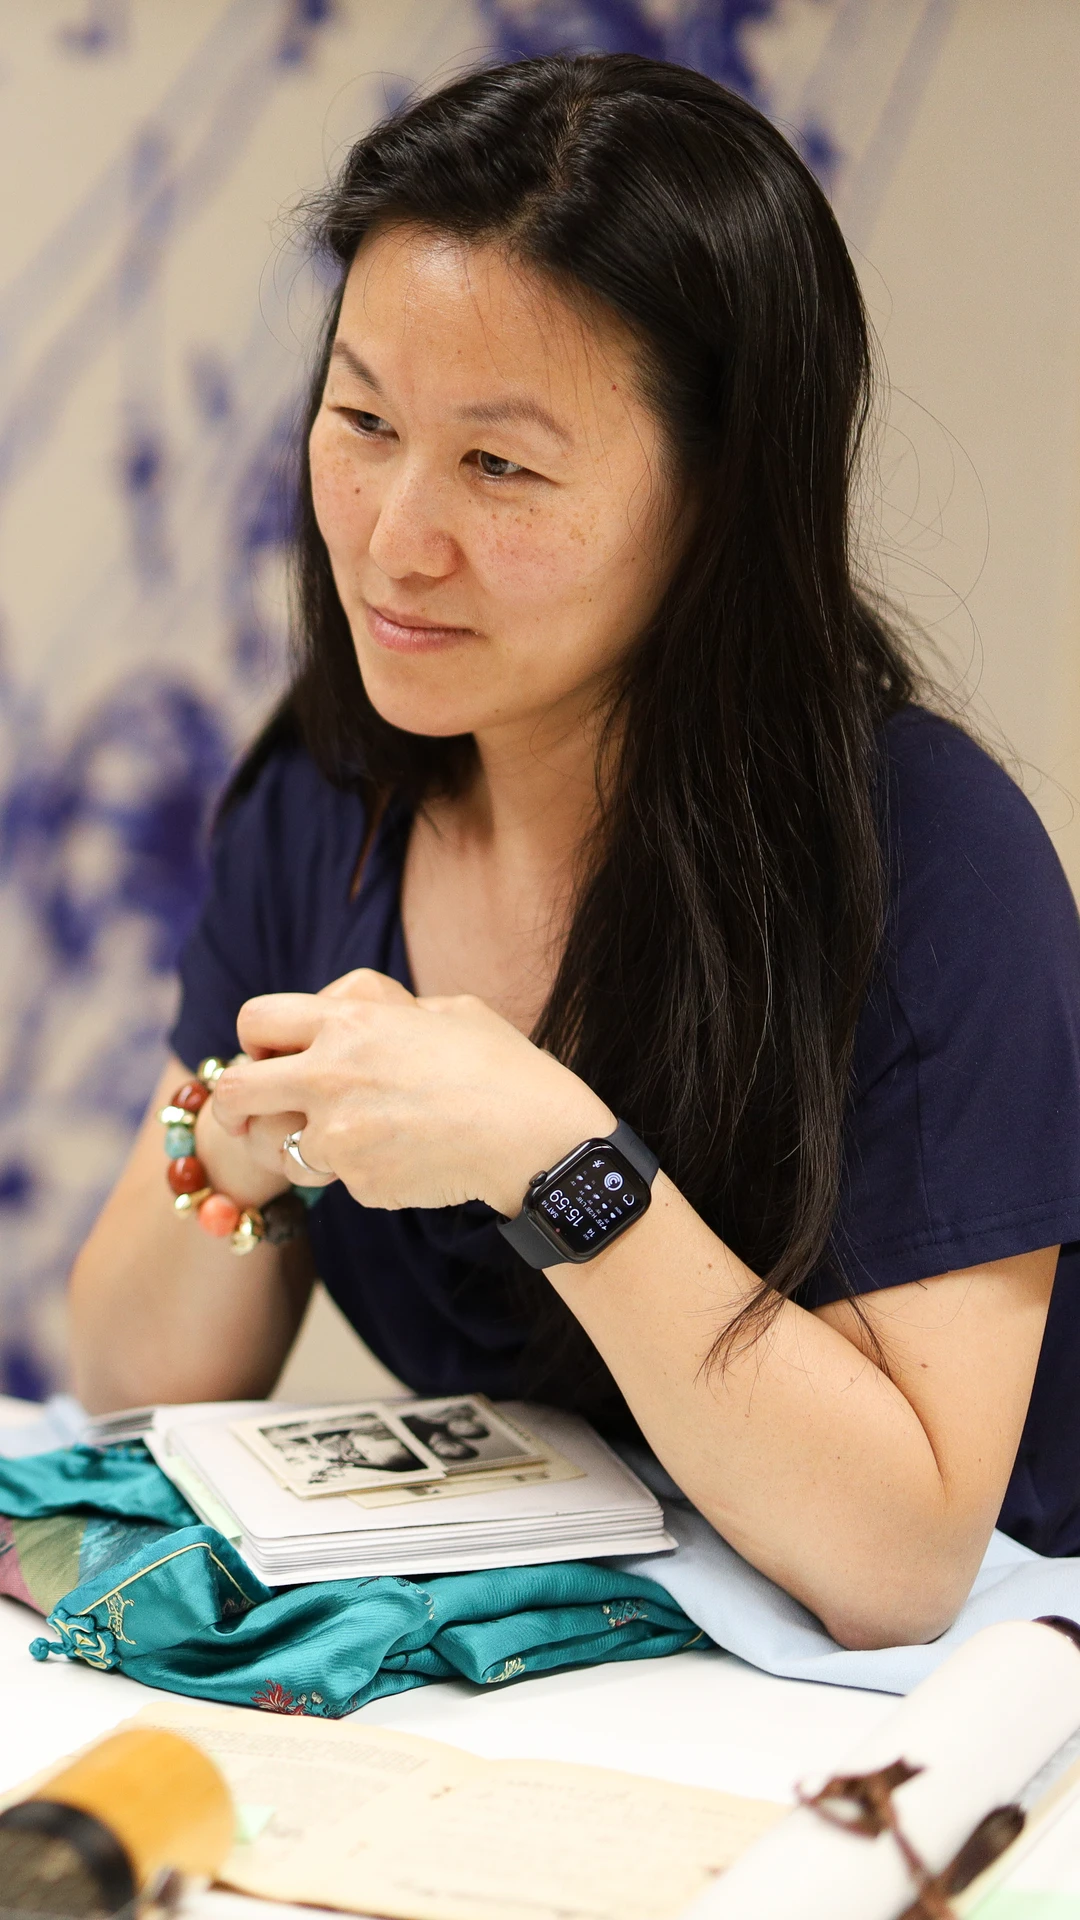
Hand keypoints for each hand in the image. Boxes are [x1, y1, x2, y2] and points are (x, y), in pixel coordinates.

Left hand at [211, 968, 613, 1215]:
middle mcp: (329, 1077)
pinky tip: (407, 1158)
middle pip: (233, 1093)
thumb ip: (381, 1009)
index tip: (272, 1054)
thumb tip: (341, 1016)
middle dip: (236, 1103)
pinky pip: (338, 1180)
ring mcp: (339, 1138)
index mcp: (348, 1022)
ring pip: (278, 1149)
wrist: (534, 1136)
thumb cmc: (499, 1065)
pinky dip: (361, 1173)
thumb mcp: (442, 1009)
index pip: (254, 1020)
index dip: (257, 1038)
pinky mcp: (358, 1184)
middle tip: (255, 1112)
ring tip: (349, 1138)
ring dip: (301, 1145)